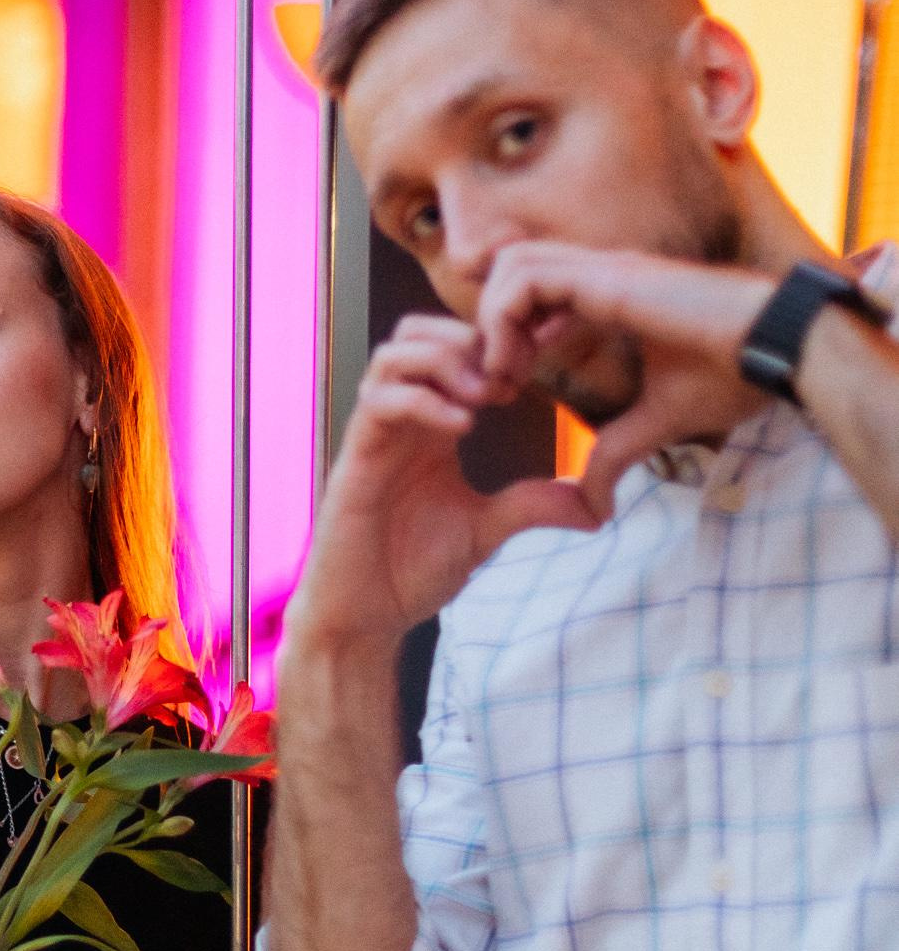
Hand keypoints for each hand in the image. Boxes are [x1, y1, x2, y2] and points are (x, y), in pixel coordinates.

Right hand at [287, 314, 598, 658]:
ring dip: (443, 362)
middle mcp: (397, 422)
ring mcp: (373, 437)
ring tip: (486, 397)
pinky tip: (463, 426)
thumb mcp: (486, 530)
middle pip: (414, 333)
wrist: (365, 618)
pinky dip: (422, 401)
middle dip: (465, 339)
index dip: (491, 345)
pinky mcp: (355, 460)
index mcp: (427, 427)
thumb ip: (531, 506)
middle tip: (509, 379)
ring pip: (392, 356)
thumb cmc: (411, 572)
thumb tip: (595, 507)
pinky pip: (378, 404)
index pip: (446, 349)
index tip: (534, 374)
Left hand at [475, 243, 771, 517]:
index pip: (536, 292)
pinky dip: (504, 319)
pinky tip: (517, 367)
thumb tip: (595, 509)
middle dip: (491, 325)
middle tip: (498, 383)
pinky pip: (526, 280)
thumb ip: (617, 455)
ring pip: (512, 266)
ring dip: (492, 322)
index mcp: (613, 295)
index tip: (512, 389)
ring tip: (504, 377)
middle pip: (513, 270)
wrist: (780, 348)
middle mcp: (602, 273)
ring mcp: (603, 268)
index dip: (511, 337)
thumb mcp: (657, 423)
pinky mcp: (607, 275)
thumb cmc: (735, 374)